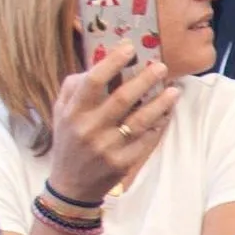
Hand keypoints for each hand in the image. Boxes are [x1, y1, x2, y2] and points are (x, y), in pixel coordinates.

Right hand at [43, 41, 181, 206]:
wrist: (71, 186)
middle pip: (122, 98)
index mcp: (73, 112)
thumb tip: (97, 63)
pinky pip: (146, 139)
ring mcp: (107, 147)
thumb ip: (73, 87)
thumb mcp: (61, 113)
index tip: (129, 49)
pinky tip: (167, 113)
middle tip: (161, 66)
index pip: (93, 81)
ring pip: (140, 120)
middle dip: (145, 79)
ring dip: (160, 103)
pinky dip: (158, 124)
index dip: (113, 63)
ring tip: (173, 90)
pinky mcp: (122, 162)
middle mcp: (89, 128)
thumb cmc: (69, 141)